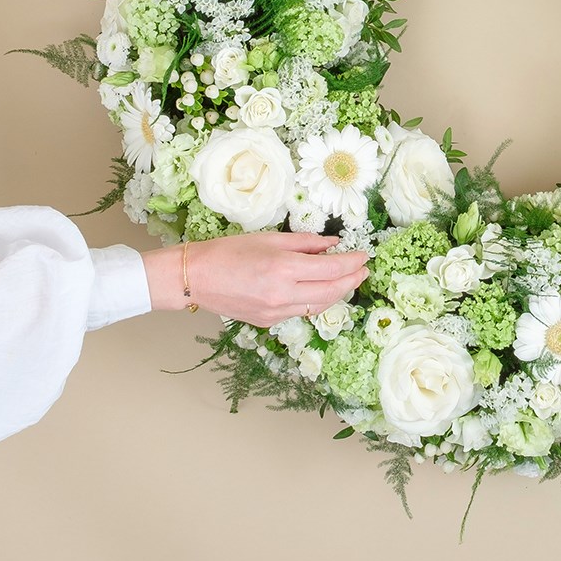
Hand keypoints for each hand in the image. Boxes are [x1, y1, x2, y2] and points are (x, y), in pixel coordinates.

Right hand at [142, 233, 367, 327]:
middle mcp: (284, 294)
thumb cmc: (229, 251)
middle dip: (353, 280)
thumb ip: (306, 243)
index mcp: (284, 269)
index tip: (364, 255)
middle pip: (332, 291)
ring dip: (339, 293)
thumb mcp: (271, 238)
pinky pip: (302, 312)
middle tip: (364, 269)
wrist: (196, 278)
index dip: (353, 262)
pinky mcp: (269, 322)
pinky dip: (317, 301)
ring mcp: (276, 312)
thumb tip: (333, 244)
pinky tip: (322, 290)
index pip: (332, 269)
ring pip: (320, 306)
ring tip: (350, 280)